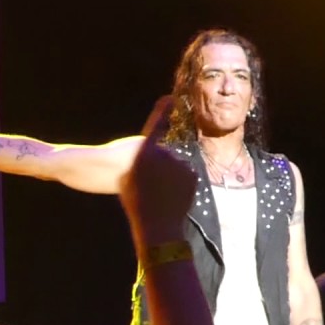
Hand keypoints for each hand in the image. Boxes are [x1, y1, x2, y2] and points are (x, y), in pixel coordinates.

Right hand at [118, 105, 195, 247]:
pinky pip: (187, 175)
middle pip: (165, 154)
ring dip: (172, 177)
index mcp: (143, 155)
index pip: (155, 126)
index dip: (162, 111)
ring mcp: (180, 165)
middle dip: (161, 167)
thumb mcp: (131, 178)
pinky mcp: (193, 174)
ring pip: (177, 166)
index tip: (170, 98)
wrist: (157, 225)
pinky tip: (174, 196)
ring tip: (162, 194)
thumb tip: (156, 154)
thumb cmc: (137, 202)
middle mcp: (163, 155)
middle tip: (152, 187)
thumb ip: (144, 161)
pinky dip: (182, 183)